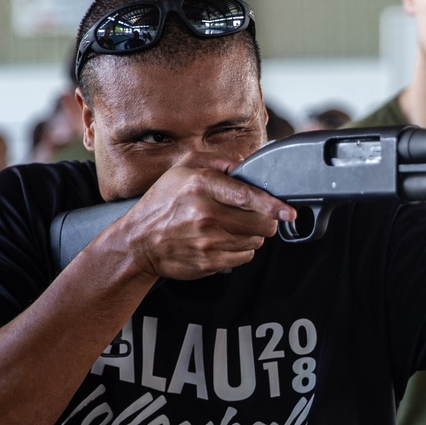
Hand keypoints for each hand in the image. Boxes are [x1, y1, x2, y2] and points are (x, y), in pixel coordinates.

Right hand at [111, 154, 292, 279]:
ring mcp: (207, 241)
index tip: (289, 210)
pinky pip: (244, 257)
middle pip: (259, 222)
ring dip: (252, 234)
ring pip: (255, 240)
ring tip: (231, 227)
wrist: (137, 242)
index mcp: (200, 186)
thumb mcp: (183, 170)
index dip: (273, 204)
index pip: (246, 196)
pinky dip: (241, 250)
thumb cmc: (162, 203)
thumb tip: (247, 164)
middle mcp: (204, 214)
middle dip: (264, 219)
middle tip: (255, 216)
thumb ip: (218, 162)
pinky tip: (224, 241)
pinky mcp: (208, 262)